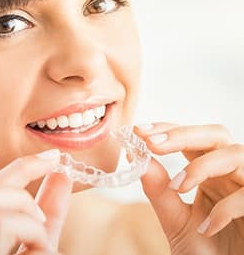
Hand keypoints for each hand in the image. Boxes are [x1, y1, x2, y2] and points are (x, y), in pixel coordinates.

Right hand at [0, 149, 72, 254]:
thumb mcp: (42, 243)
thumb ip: (49, 212)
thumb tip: (62, 173)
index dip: (21, 167)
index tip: (54, 156)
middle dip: (15, 192)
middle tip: (41, 216)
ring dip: (25, 216)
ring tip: (41, 245)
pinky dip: (33, 236)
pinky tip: (42, 254)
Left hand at [135, 122, 243, 254]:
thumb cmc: (206, 250)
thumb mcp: (175, 220)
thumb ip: (158, 190)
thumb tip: (137, 157)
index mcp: (209, 171)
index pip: (190, 138)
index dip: (167, 129)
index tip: (138, 130)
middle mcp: (229, 173)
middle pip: (215, 135)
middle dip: (182, 134)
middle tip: (152, 143)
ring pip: (235, 154)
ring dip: (202, 166)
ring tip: (177, 186)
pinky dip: (225, 208)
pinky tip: (206, 228)